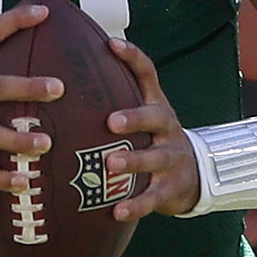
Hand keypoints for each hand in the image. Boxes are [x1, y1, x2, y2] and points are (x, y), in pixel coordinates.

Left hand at [99, 39, 200, 220]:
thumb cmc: (153, 140)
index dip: (133, 58)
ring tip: (110, 164)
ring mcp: (172, 158)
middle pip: (156, 117)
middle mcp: (167, 128)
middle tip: (111, 122)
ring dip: (133, 161)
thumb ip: (114, 98)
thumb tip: (62, 76)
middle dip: (135, 117)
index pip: (148, 74)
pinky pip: (153, 197)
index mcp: (156, 106)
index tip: (111, 45)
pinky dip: (136, 205)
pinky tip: (117, 212)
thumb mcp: (143, 116)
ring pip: (155, 158)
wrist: (194, 175)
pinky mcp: (171, 188)